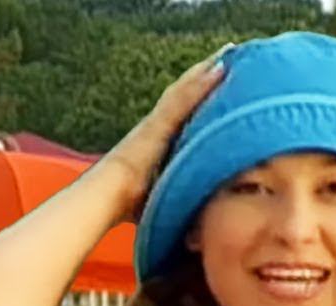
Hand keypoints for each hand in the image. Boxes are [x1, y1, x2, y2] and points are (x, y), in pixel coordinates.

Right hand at [100, 42, 232, 222]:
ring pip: (185, 90)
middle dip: (204, 77)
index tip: (218, 84)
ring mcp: (156, 123)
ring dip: (206, 71)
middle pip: (185, 96)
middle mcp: (157, 127)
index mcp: (158, 143)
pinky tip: (219, 66)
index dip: (199, 98)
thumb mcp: (160, 196)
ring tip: (228, 53)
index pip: (184, 115)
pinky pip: (184, 97)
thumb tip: (193, 222)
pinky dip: (202, 82)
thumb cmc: (128, 205)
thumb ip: (175, 197)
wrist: (106, 198)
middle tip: (228, 58)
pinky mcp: (158, 123)